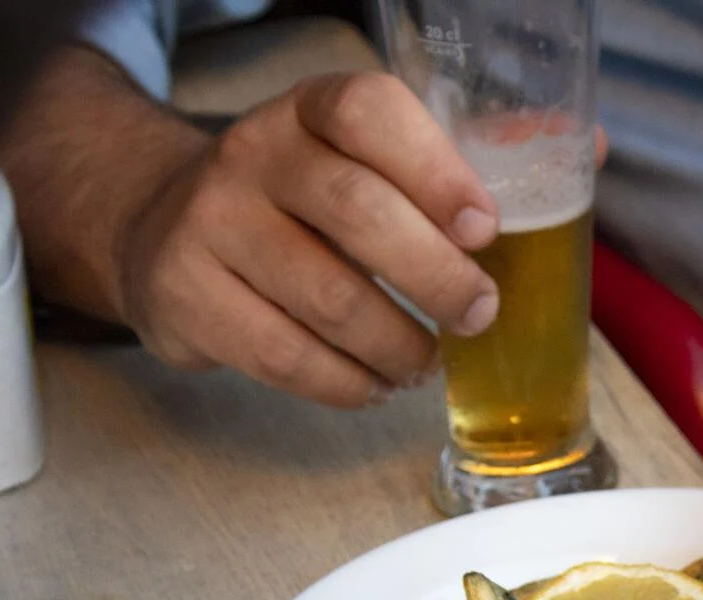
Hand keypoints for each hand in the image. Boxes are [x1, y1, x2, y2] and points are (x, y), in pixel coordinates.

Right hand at [113, 71, 501, 408]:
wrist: (160, 225)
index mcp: (307, 110)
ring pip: (329, 300)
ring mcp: (210, 224)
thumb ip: (429, 182)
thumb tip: (542, 200)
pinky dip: (346, 384)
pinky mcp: (185, 295)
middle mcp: (252, 155)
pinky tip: (372, 385)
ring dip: (397, 346)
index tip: (483, 229)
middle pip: (359, 212)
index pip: (368, 112)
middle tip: (477, 314)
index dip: (436, 171)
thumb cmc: (294, 204)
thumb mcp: (350, 164)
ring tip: (422, 362)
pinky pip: (285, 356)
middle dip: (438, 277)